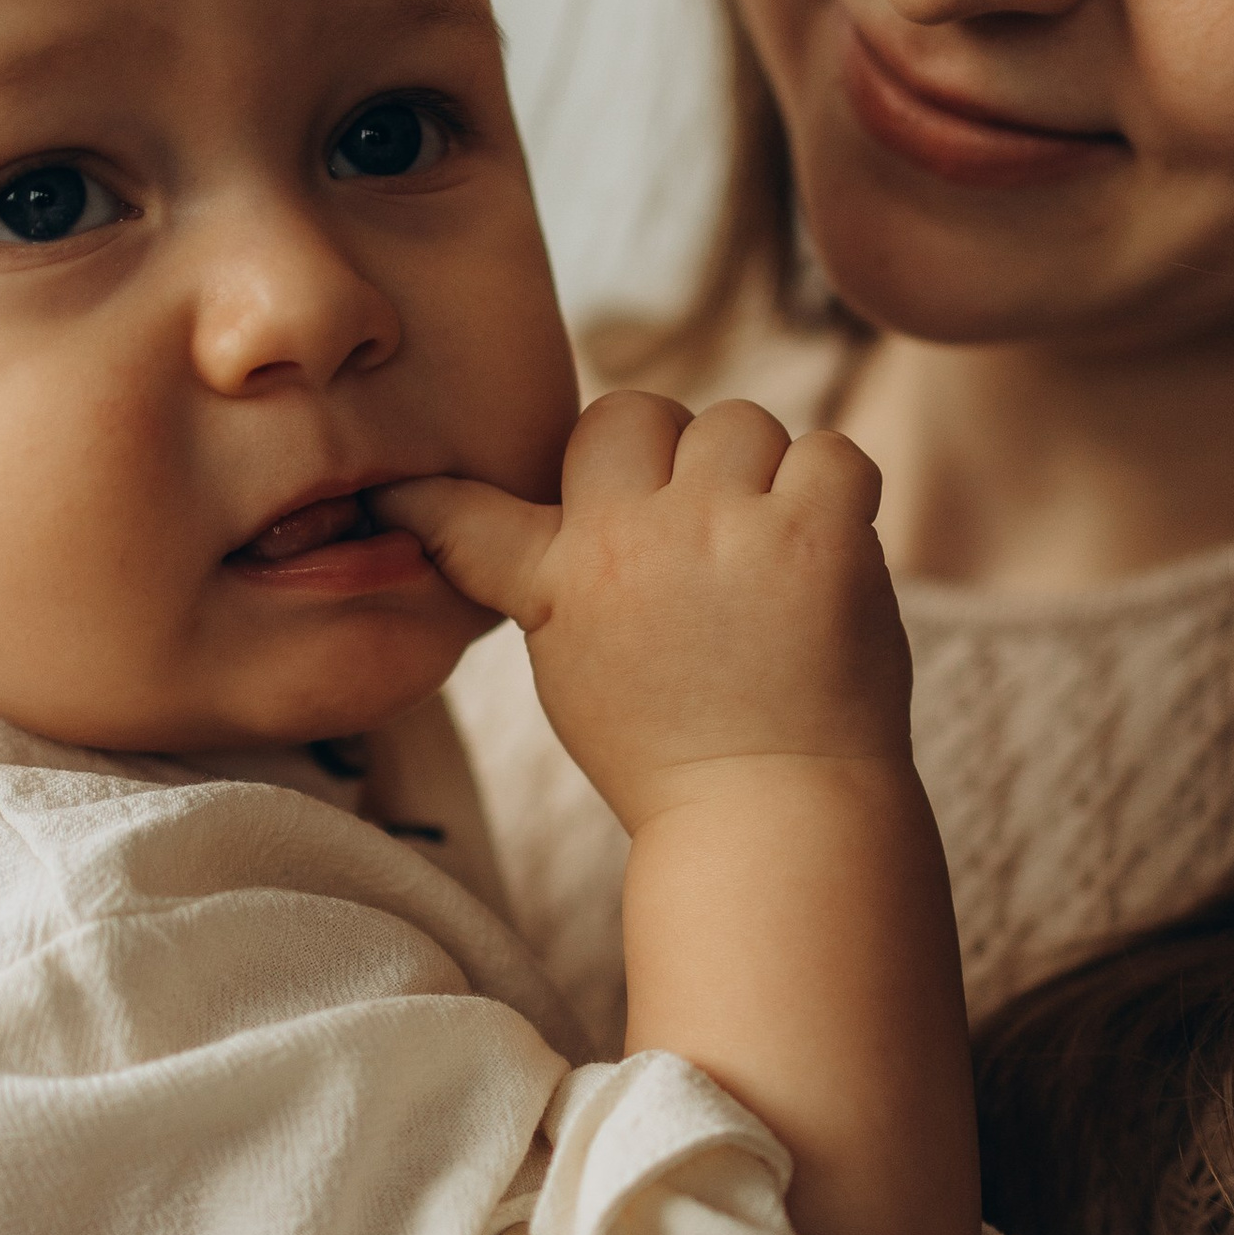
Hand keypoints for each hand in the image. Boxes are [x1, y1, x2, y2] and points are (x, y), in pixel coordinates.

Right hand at [377, 392, 914, 832]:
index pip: (468, 514)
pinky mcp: (815, 536)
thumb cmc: (676, 752)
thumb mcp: (574, 670)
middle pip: (635, 414)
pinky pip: (831, 454)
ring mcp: (725, 530)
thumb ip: (550, 577)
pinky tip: (826, 556)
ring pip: (739, 423)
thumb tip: (528, 503)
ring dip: (762, 477)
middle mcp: (630, 542)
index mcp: (560, 581)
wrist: (774, 820)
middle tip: (702, 535)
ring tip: (768, 561)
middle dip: (671, 456)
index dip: (428, 497)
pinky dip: (839, 496)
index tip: (394, 493)